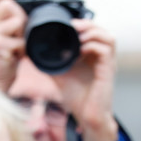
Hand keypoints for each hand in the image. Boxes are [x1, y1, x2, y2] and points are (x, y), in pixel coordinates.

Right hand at [0, 0, 26, 91]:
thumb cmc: (6, 60)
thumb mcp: (9, 37)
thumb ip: (13, 22)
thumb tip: (28, 8)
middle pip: (7, 4)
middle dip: (22, 17)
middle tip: (22, 34)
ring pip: (16, 20)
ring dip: (24, 34)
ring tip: (19, 47)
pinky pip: (20, 40)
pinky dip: (24, 49)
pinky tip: (18, 57)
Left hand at [55, 20, 117, 140]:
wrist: (86, 117)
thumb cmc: (75, 98)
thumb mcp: (58, 74)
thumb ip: (50, 61)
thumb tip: (32, 51)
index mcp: (92, 56)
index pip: (93, 32)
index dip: (83, 24)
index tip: (67, 23)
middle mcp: (102, 58)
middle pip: (102, 31)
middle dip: (87, 24)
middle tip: (72, 24)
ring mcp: (107, 64)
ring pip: (108, 37)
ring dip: (93, 32)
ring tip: (78, 34)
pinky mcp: (108, 71)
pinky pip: (106, 51)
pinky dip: (93, 45)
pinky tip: (81, 50)